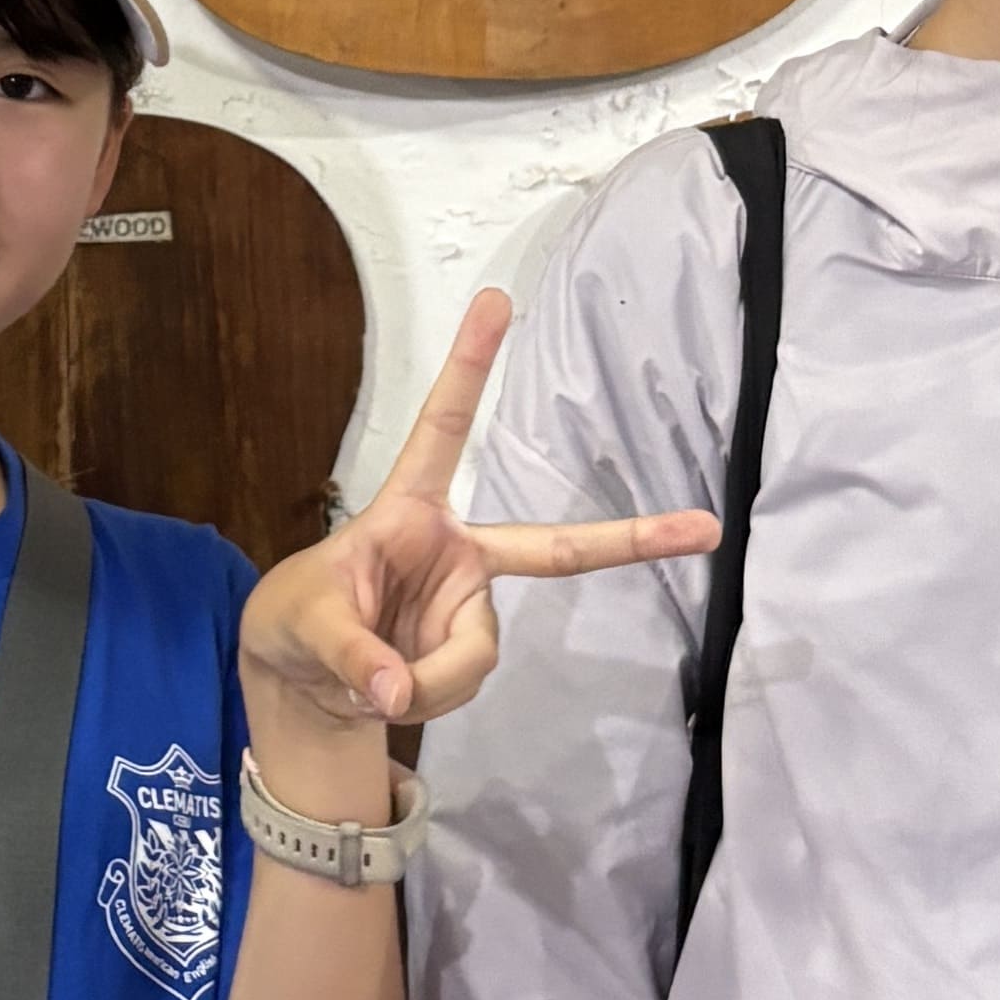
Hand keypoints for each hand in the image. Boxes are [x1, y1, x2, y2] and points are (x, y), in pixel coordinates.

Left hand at [239, 292, 715, 771]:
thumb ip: (350, 656)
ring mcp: (468, 604)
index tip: (497, 299)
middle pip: (553, 547)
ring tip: (374, 683)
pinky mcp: (467, 650)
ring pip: (475, 654)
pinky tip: (393, 693)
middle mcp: (454, 552)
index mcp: (408, 511)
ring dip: (426, 683)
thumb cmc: (297, 620)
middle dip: (630, 538)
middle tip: (702, 529)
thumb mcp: (302, 627)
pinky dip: (426, 700)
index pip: (440, 429)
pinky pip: (463, 685)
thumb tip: (397, 694)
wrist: (303, 680)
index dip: (469, 367)